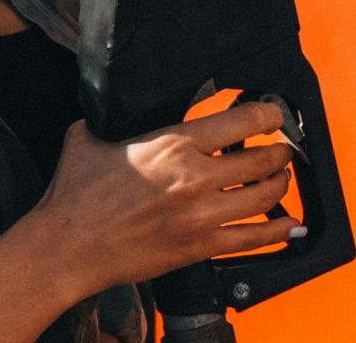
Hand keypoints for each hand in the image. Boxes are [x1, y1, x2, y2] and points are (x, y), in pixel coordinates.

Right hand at [30, 101, 300, 293]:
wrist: (66, 247)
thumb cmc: (74, 195)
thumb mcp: (90, 137)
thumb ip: (116, 119)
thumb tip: (117, 106)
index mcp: (172, 144)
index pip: (242, 121)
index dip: (268, 115)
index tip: (272, 114)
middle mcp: (194, 178)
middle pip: (262, 160)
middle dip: (280, 151)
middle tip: (282, 147)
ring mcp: (201, 216)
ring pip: (264, 197)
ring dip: (280, 184)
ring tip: (281, 177)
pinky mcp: (199, 247)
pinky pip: (252, 239)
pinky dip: (277, 231)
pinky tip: (289, 224)